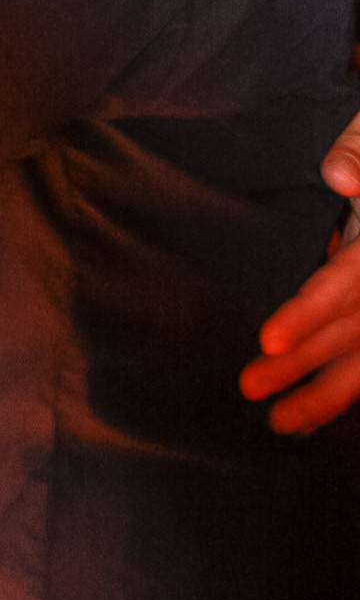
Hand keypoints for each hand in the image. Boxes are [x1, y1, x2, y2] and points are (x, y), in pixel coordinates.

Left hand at [240, 219, 359, 433]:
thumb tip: (339, 177)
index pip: (346, 281)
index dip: (309, 313)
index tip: (270, 340)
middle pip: (354, 329)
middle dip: (305, 363)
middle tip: (249, 386)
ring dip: (325, 390)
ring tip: (280, 422)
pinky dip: (341, 385)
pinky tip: (311, 418)